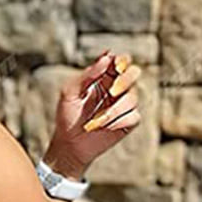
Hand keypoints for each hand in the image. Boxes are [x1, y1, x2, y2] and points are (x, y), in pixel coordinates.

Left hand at [42, 51, 142, 180]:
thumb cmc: (67, 116)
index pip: (121, 61)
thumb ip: (87, 74)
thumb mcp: (70, 92)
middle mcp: (116, 89)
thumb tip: (106, 57)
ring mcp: (123, 106)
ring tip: (98, 120)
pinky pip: (134, 116)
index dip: (121, 60)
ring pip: (133, 98)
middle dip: (126, 80)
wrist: (69, 144)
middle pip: (134, 73)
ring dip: (115, 110)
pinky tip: (106, 127)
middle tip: (112, 91)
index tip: (115, 67)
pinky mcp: (127, 123)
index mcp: (104, 77)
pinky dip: (119, 121)